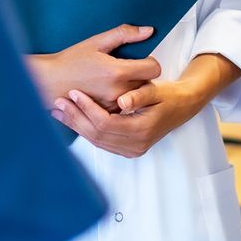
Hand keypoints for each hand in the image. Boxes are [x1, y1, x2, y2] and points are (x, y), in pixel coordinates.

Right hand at [30, 24, 159, 112]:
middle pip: (147, 82)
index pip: (154, 69)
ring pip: (136, 96)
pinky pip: (124, 106)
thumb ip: (125, 34)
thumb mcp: (97, 42)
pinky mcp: (106, 114)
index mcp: (117, 72)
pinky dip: (120, 99)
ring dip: (132, 88)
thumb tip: (149, 30)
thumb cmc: (71, 61)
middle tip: (124, 69)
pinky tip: (106, 91)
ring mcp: (112, 105)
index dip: (149, 62)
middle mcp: (117, 92)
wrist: (48, 82)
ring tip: (113, 81)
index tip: (139, 60)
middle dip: (140, 75)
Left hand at [52, 77, 204, 158]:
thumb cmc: (169, 95)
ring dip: (76, 125)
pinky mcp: (127, 150)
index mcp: (142, 129)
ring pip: (96, 140)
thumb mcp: (158, 90)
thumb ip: (140, 95)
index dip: (87, 108)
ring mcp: (131, 150)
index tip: (74, 93)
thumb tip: (122, 102)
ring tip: (59, 110)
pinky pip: (101, 142)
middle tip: (58, 102)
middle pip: (97, 134)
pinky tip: (73, 119)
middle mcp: (136, 145)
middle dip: (75, 118)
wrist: (183, 107)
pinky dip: (85, 130)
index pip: (106, 122)